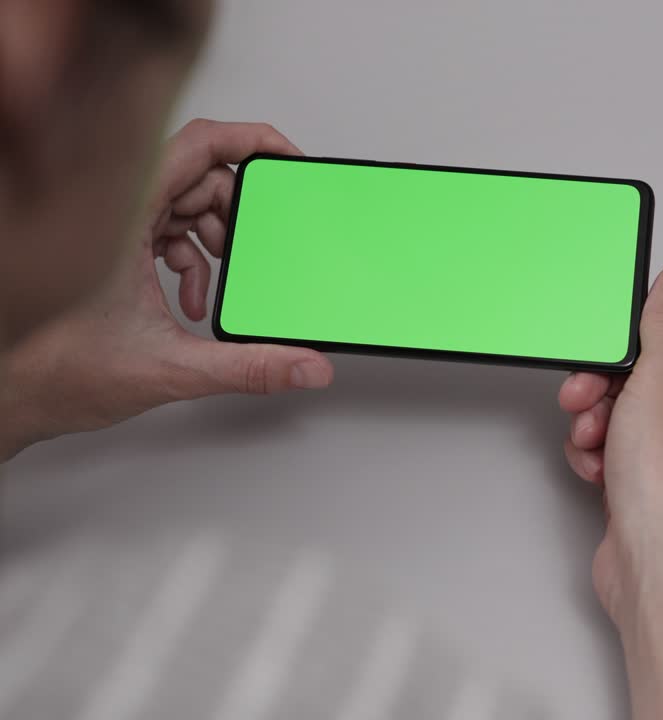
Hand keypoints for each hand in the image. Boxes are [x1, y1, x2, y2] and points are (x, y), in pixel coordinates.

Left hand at [0, 119, 332, 458]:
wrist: (15, 393)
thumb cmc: (59, 370)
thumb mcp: (172, 368)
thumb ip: (249, 367)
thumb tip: (305, 366)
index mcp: (123, 217)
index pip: (197, 145)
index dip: (249, 140)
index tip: (286, 158)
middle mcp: (116, 212)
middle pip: (198, 176)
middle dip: (235, 213)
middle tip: (256, 247)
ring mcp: (112, 227)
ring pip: (184, 203)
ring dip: (213, 239)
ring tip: (221, 280)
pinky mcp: (111, 246)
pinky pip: (167, 230)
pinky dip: (192, 259)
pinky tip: (193, 300)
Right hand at [558, 265, 662, 622]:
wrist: (657, 563)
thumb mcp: (661, 382)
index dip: (632, 341)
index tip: (605, 345)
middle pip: (639, 377)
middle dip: (601, 388)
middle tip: (584, 397)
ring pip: (617, 414)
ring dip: (594, 423)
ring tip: (594, 441)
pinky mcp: (643, 485)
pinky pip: (609, 450)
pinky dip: (594, 456)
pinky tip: (595, 469)